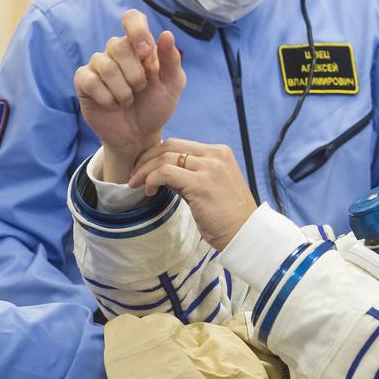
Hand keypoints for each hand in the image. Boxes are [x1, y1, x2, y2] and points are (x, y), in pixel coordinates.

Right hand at [74, 10, 184, 181]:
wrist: (139, 136)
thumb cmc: (156, 107)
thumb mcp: (172, 86)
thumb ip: (171, 60)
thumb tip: (166, 34)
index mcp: (140, 46)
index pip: (132, 19)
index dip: (137, 30)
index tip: (146, 51)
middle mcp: (117, 51)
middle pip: (119, 45)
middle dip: (134, 75)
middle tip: (140, 90)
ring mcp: (98, 65)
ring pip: (105, 65)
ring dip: (122, 90)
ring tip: (127, 101)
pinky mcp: (84, 82)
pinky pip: (90, 80)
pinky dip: (106, 97)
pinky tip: (112, 105)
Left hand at [128, 140, 257, 249]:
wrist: (244, 234)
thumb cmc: (225, 216)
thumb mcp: (207, 188)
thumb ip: (187, 176)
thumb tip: (160, 172)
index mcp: (218, 153)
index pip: (178, 144)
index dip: (155, 154)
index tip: (143, 168)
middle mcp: (215, 155)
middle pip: (169, 146)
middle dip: (146, 159)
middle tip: (133, 175)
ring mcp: (210, 167)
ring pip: (165, 158)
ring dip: (144, 170)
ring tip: (135, 184)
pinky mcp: (202, 183)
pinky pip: (166, 173)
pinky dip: (152, 180)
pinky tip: (150, 192)